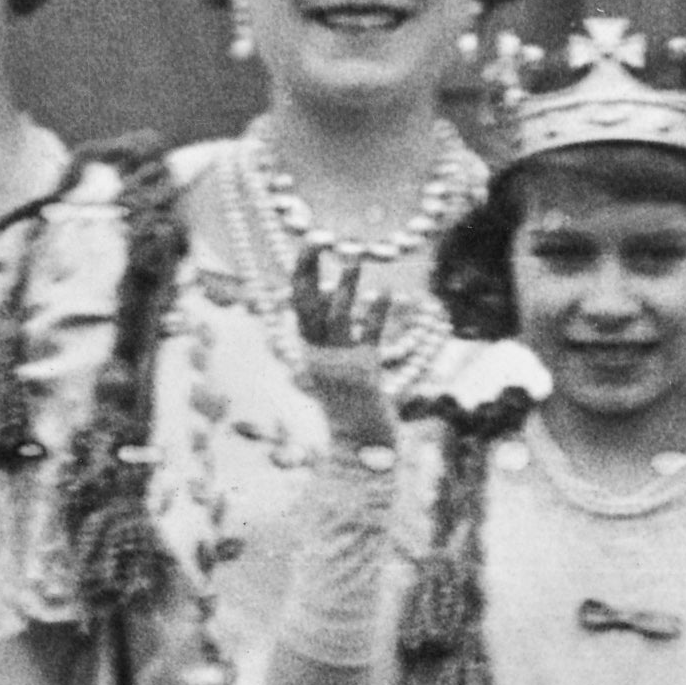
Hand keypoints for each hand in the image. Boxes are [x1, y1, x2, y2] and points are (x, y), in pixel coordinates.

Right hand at [285, 251, 400, 456]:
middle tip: (319, 237)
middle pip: (305, 303)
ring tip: (357, 258)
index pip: (298, 301)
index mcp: (307, 349)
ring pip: (335, 317)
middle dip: (308, 269)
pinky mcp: (364, 373)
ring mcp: (338, 364)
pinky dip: (376, 315)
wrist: (361, 447)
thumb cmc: (350, 406)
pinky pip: (368, 338)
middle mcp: (316, 354)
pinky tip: (387, 293)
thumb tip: (337, 294)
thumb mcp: (334, 367)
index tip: (313, 241)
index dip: (303, 270)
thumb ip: (331, 336)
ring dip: (345, 286)